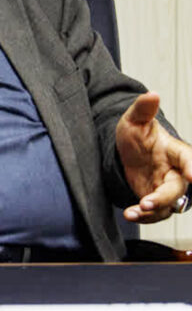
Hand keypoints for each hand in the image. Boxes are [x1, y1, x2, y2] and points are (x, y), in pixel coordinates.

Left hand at [116, 92, 191, 222]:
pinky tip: (129, 214)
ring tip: (133, 212)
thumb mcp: (134, 120)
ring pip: (168, 205)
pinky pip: (156, 213)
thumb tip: (152, 94)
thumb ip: (143, 109)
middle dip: (164, 197)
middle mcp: (176, 172)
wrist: (125, 152)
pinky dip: (144, 216)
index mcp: (177, 151)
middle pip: (178, 188)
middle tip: (147, 202)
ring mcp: (166, 188)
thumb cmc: (136, 135)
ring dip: (152, 211)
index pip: (189, 159)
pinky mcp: (156, 200)